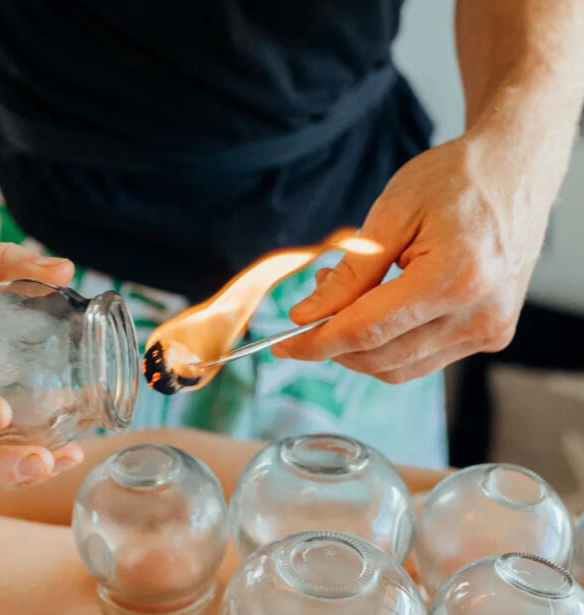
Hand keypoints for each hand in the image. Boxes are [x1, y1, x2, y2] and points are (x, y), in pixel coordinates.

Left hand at [273, 136, 548, 382]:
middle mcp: (478, 315)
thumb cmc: (455, 179)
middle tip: (314, 302)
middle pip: (381, 357)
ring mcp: (490, 330)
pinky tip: (379, 306)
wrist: (516, 168)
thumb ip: (350, 273)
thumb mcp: (391, 214)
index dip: (316, 343)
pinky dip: (389, 344)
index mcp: (454, 279)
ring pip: (400, 367)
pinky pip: (423, 359)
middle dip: (334, 342)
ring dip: (360, 345)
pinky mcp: (492, 334)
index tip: (281, 345)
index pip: (366, 331)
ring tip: (348, 296)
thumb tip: (306, 317)